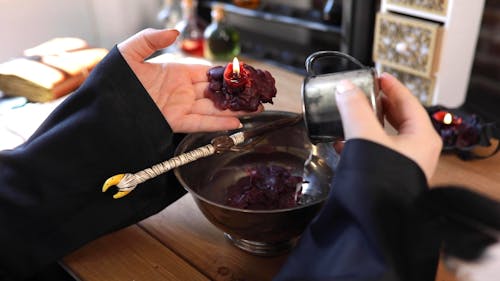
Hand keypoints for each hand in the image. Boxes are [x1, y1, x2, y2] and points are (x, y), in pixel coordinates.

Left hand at [117, 28, 255, 132]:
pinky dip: (217, 124)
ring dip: (233, 110)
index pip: (207, 71)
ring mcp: (179, 107)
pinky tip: (234, 124)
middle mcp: (181, 90)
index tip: (243, 73)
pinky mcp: (174, 122)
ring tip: (253, 110)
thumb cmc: (112, 79)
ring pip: (212, 108)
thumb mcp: (129, 52)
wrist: (100, 108)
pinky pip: (200, 123)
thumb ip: (150, 39)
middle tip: (256, 94)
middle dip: (235, 94)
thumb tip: (175, 32)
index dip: (226, 73)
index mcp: (175, 72)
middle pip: (215, 91)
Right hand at [334, 72, 441, 180]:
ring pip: (384, 135)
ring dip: (366, 122)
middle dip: (378, 104)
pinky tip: (341, 141)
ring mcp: (401, 164)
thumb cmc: (381, 182)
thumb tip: (345, 89)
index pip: (408, 102)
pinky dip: (359, 142)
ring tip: (350, 112)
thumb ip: (353, 109)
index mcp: (421, 137)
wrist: (374, 219)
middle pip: (398, 118)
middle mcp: (416, 151)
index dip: (391, 86)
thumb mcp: (365, 136)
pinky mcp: (386, 175)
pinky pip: (374, 151)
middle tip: (363, 91)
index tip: (377, 75)